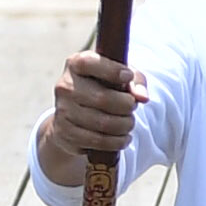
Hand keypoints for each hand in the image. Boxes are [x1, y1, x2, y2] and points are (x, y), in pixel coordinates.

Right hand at [44, 47, 143, 185]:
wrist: (74, 114)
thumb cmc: (102, 88)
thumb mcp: (119, 77)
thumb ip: (136, 81)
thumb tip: (143, 97)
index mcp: (76, 64)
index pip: (90, 63)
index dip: (112, 70)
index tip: (128, 76)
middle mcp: (65, 86)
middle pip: (102, 99)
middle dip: (126, 105)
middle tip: (132, 107)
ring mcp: (63, 111)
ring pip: (103, 123)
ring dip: (124, 125)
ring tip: (129, 123)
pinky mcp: (65, 133)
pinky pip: (98, 141)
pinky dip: (117, 142)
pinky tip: (123, 137)